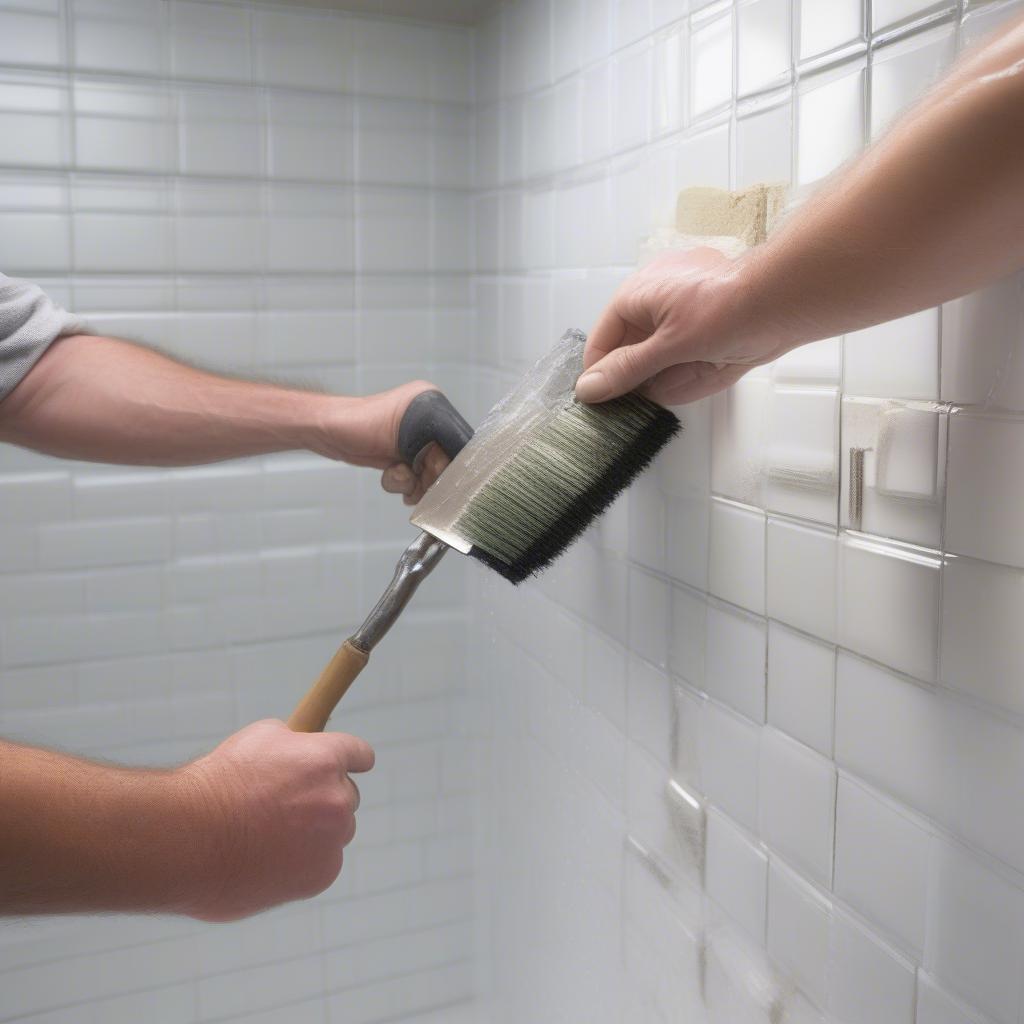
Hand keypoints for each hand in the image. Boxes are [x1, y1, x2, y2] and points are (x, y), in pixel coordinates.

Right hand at [178, 720, 373, 921]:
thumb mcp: (257, 739)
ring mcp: (331, 839)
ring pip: (335, 832)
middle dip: (324, 798)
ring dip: (316, 832)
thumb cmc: (216, 785)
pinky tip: (269, 859)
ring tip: (268, 836)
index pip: (360, 755)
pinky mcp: (321, 875)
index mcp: (325, 760)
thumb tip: (304, 748)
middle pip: (347, 796)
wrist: (188, 838)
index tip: (356, 765)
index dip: (352, 760)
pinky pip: (323, 863)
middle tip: (285, 806)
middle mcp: (336, 798)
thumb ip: (294, 743)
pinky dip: (303, 862)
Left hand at [320, 380, 450, 505]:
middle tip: (414, 479)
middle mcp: (428, 420)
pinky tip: (392, 476)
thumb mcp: (400, 432)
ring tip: (396, 475)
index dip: (448, 463)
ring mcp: (416, 439)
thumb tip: (452, 466)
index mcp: (431, 403)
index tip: (435, 474)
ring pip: (432, 474)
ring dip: (416, 483)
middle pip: (447, 461)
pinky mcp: (404, 455)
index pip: (457, 440)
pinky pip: (418, 479)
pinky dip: (407, 485)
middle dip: (430, 476)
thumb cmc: (353, 423)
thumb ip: (432, 445)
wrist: (325, 433)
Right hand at [575, 247, 784, 405]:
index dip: (602, 376)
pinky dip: (694, 372)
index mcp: (636, 295)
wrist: (783, 301)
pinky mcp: (703, 329)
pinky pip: (684, 360)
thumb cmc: (727, 308)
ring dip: (677, 375)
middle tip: (670, 383)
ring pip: (660, 363)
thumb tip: (588, 390)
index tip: (605, 406)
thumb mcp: (669, 345)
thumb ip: (626, 370)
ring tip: (703, 365)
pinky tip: (714, 364)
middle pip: (630, 355)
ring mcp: (679, 315)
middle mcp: (653, 303)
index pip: (601, 343)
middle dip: (651, 377)